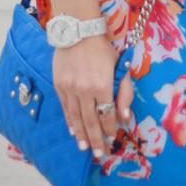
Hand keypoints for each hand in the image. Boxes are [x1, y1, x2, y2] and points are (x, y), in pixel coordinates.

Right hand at [52, 36, 133, 156]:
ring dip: (82, 135)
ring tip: (86, 148)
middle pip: (91, 121)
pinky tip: (74, 131)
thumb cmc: (102, 49)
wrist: (78, 32)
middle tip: (100, 154)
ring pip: (77, 118)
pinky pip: (66, 109)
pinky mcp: (59, 86)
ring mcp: (70, 89)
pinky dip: (70, 122)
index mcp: (103, 86)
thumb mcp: (119, 66)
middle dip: (97, 139)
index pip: (107, 115)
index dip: (111, 128)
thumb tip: (125, 115)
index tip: (113, 138)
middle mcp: (85, 91)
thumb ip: (124, 91)